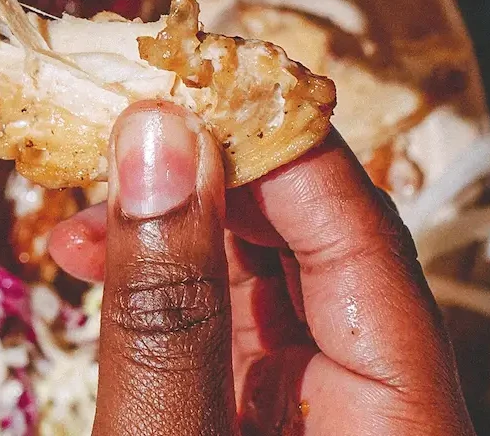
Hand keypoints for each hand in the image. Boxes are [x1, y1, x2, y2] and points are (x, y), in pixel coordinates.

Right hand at [48, 104, 475, 435]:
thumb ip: (166, 308)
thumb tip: (157, 138)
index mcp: (405, 416)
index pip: (356, 225)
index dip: (270, 140)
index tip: (177, 87)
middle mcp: (378, 393)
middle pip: (312, 230)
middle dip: (209, 166)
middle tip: (116, 127)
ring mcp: (318, 399)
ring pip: (260, 260)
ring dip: (172, 210)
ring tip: (84, 191)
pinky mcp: (262, 406)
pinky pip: (223, 306)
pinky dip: (159, 267)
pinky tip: (91, 250)